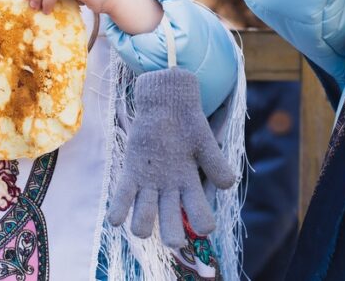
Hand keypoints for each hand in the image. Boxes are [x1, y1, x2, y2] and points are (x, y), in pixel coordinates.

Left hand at [107, 67, 236, 247]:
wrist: (167, 103)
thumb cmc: (189, 123)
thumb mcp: (205, 142)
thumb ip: (216, 162)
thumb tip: (228, 185)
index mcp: (191, 185)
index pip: (200, 214)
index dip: (203, 223)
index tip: (205, 227)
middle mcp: (170, 190)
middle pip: (170, 223)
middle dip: (172, 235)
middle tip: (174, 241)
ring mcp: (149, 184)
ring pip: (144, 216)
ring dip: (143, 225)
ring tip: (142, 228)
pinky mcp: (131, 173)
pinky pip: (123, 197)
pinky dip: (119, 210)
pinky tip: (115, 219)